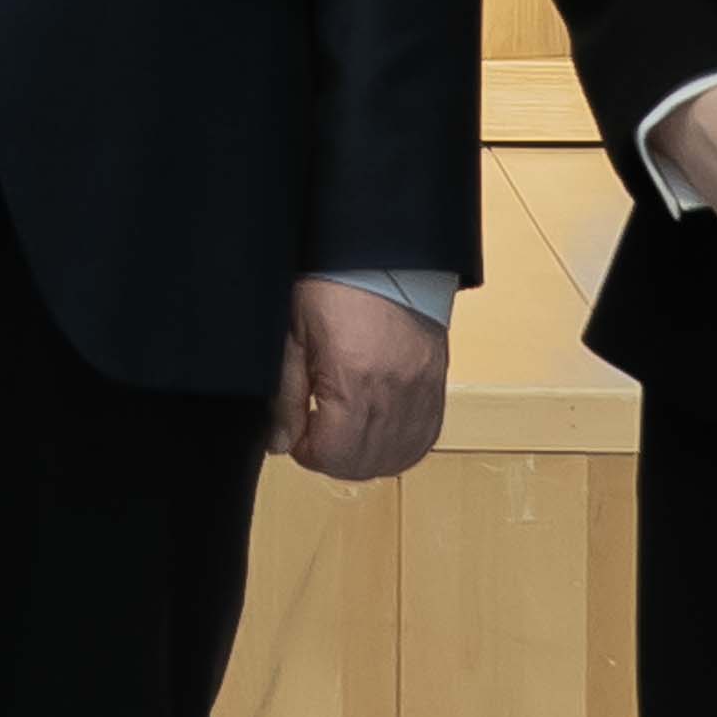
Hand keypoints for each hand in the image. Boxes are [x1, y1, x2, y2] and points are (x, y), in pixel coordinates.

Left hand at [271, 281, 450, 482]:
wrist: (386, 253)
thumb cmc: (336, 284)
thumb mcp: (293, 334)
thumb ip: (285, 396)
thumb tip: (279, 442)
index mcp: (354, 378)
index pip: (333, 454)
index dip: (306, 452)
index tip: (297, 434)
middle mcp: (394, 391)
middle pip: (364, 463)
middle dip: (332, 458)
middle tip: (316, 434)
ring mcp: (421, 391)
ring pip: (396, 457)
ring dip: (365, 457)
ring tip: (345, 433)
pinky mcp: (436, 386)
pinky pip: (423, 439)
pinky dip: (397, 447)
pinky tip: (376, 433)